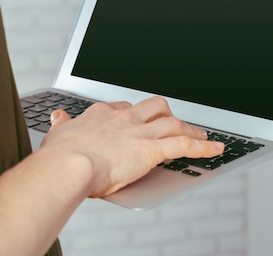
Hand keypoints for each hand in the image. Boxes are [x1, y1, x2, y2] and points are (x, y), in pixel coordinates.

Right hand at [39, 96, 224, 197]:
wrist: (69, 165)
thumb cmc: (61, 157)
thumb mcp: (57, 135)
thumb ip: (62, 125)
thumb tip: (58, 116)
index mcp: (102, 115)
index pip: (125, 107)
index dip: (136, 114)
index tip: (138, 119)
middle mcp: (124, 118)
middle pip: (154, 107)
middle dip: (168, 114)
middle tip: (175, 122)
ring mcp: (140, 132)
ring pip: (174, 123)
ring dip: (191, 129)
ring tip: (202, 135)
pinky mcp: (152, 149)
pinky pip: (185, 144)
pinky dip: (204, 146)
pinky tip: (215, 149)